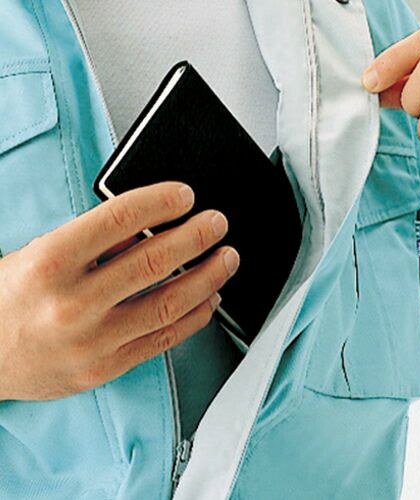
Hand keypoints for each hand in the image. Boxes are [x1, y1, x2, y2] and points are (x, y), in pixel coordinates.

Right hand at [0, 182, 239, 400]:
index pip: (118, 219)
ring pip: (168, 303)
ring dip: (208, 277)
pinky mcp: (107, 367)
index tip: (186, 195)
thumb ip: (95, 242)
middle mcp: (73, 303)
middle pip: (153, 262)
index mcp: (50, 262)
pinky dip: (195, 316)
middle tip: (218, 223)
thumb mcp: (41, 254)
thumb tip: (152, 226)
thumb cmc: (10, 297)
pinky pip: (164, 339)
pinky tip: (210, 298)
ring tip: (227, 259)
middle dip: (196, 237)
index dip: (160, 202)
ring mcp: (93, 340)